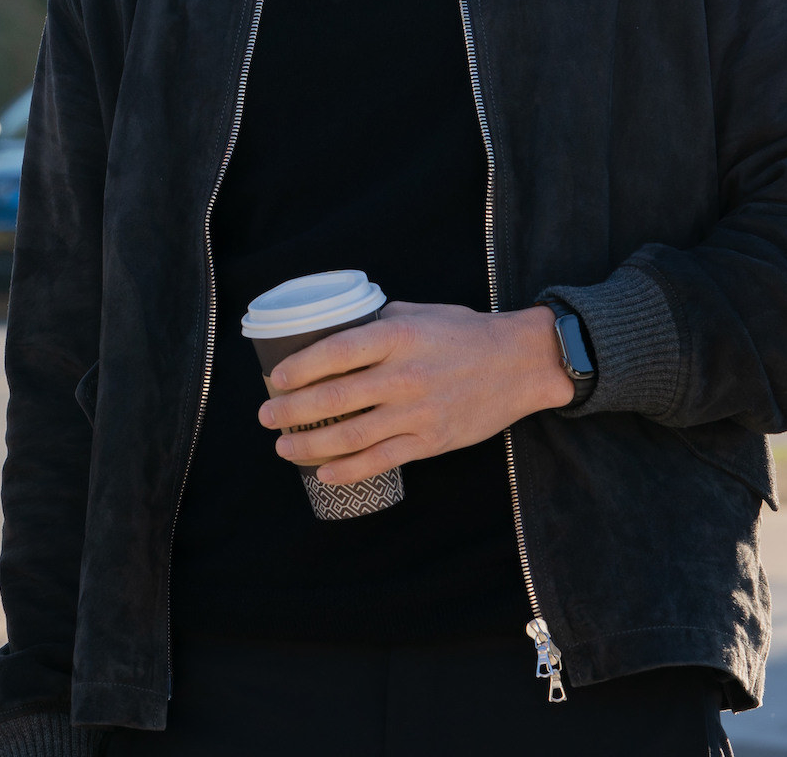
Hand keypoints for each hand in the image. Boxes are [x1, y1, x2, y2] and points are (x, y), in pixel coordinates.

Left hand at [256, 302, 570, 484]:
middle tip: (266, 416)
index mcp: (396, 337)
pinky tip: (323, 472)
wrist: (520, 364)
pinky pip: (382, 459)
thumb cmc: (463, 333)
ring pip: (352, 434)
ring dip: (310, 444)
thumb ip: (375, 321)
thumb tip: (332, 329)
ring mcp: (418, 412)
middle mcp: (404, 375)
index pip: (335, 352)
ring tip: (283, 447)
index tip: (274, 379)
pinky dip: (348, 469)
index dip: (299, 368)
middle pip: (334, 398)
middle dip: (292, 411)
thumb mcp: (417, 313)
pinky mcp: (431, 440)